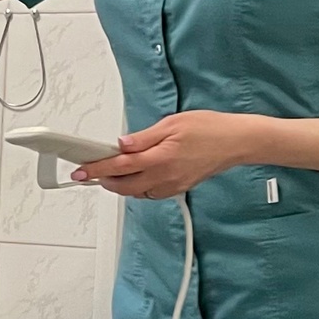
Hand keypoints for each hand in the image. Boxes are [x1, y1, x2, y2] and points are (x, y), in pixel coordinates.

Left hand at [76, 112, 258, 197]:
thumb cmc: (211, 129)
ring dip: (121, 186)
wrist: (238, 142)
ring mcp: (173, 186)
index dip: (95, 170)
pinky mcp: (180, 188)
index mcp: (160, 159)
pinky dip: (138, 188)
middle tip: (92, 172)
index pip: (118, 167)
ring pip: (137, 193)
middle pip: (123, 187)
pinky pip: (151, 194)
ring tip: (112, 172)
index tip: (81, 171)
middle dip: (104, 181)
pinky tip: (136, 177)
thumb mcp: (172, 124)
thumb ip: (143, 138)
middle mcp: (165, 177)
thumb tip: (121, 144)